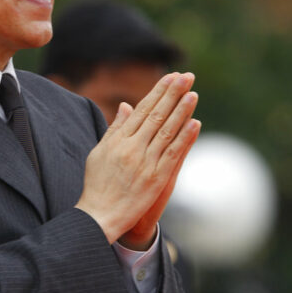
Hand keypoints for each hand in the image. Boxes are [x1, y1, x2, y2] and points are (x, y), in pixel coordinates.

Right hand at [75, 73, 200, 247]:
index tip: (170, 77)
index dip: (158, 92)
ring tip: (193, 93)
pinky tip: (195, 123)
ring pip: (167, 131)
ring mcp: (145, 163)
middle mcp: (132, 148)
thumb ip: (115, 128)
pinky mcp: (156, 178)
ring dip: (181, 111)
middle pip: (156, 115)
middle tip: (186, 76)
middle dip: (172, 94)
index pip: (142, 110)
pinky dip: (184, 138)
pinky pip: (173, 154)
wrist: (99, 216)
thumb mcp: (99, 152)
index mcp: (118, 140)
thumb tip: (128, 106)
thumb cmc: (97, 184)